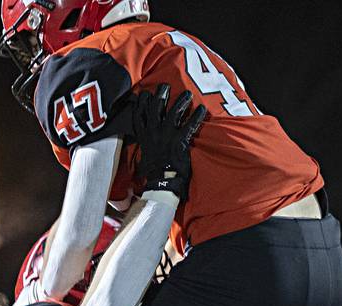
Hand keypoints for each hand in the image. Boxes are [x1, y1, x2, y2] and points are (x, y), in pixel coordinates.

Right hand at [132, 84, 206, 199]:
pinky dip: (197, 116)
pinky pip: (189, 125)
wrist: (162, 183)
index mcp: (144, 137)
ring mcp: (166, 137)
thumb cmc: (153, 173)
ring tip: (187, 94)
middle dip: (160, 94)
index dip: (141, 103)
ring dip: (181, 101)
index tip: (144, 93)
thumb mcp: (143, 156)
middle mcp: (153, 134)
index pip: (139, 115)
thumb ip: (145, 145)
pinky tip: (202, 109)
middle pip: (155, 108)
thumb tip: (145, 142)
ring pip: (172, 112)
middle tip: (165, 85)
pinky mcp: (179, 142)